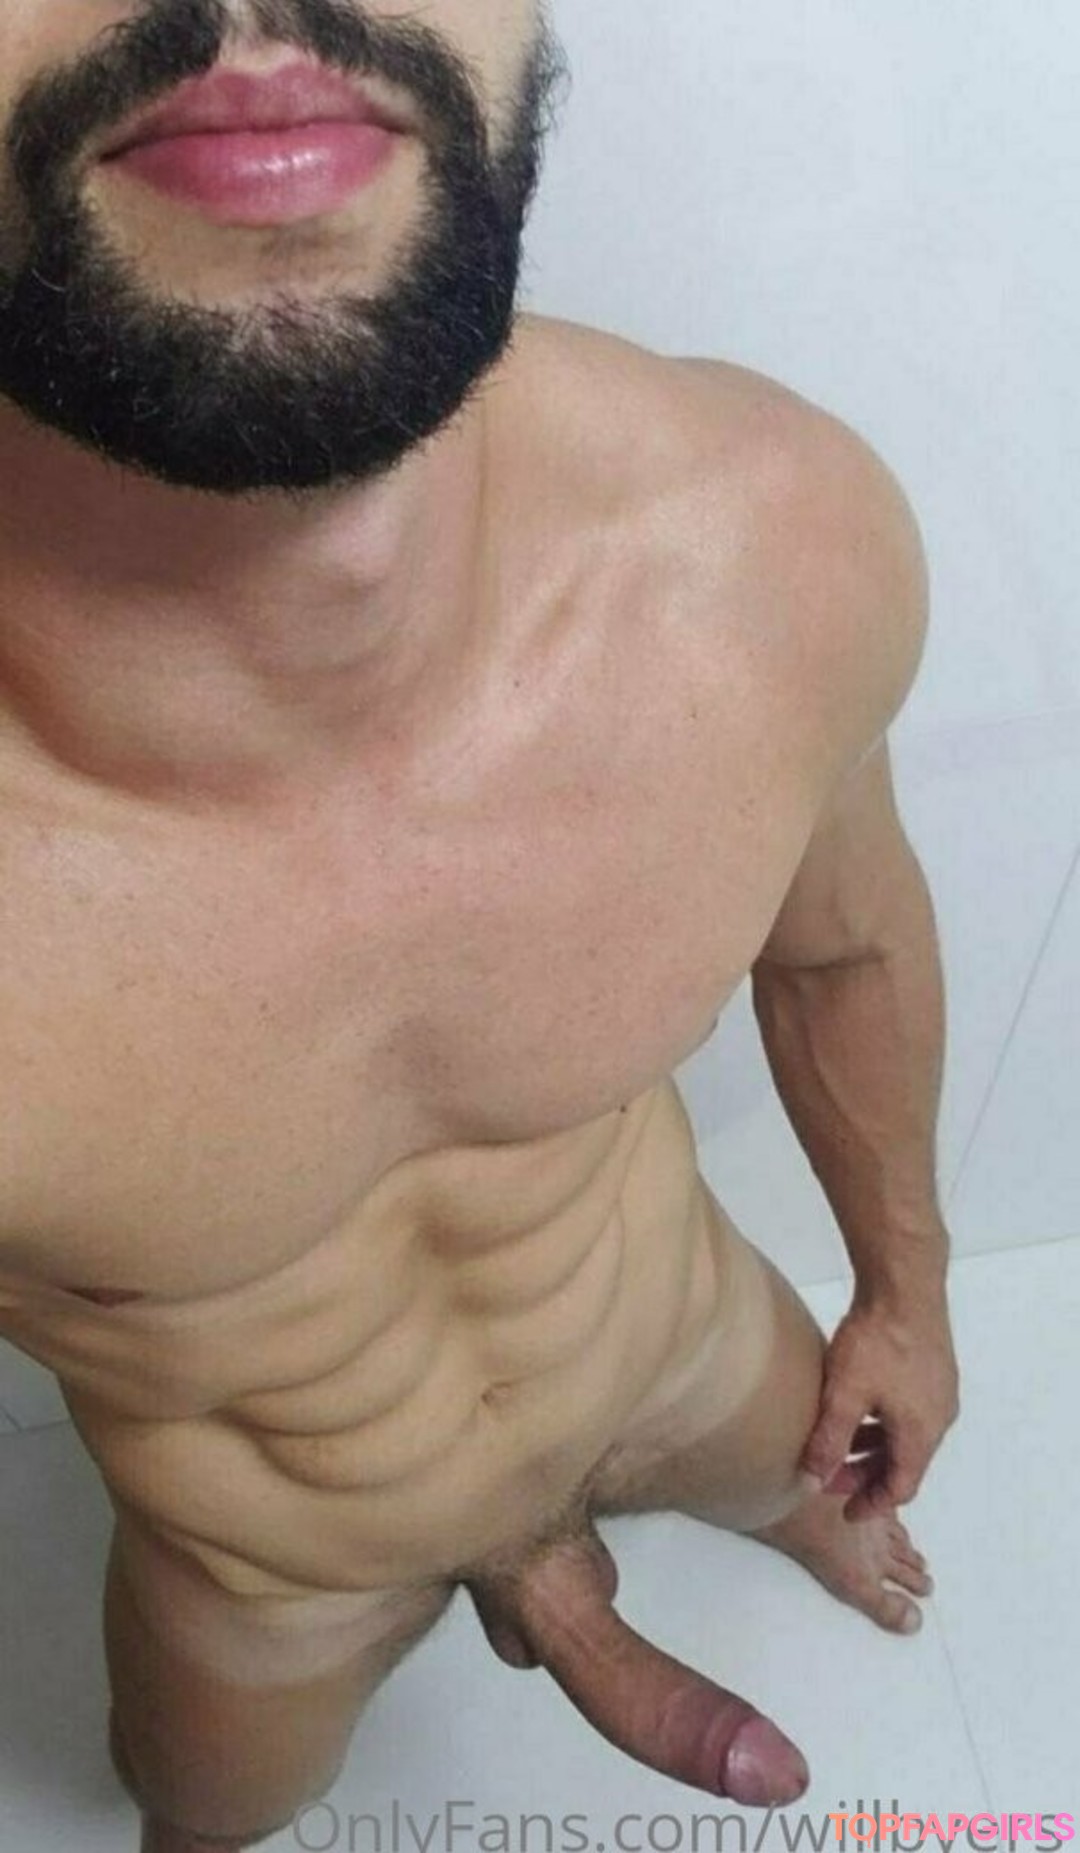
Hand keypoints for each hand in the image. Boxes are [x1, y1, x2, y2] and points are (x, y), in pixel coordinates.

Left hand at [798, 1290, 959, 1521]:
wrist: (904, 1285)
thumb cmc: (880, 1339)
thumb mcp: (844, 1395)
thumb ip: (828, 1440)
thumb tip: (812, 1478)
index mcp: (922, 1433)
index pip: (901, 1487)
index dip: (871, 1503)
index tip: (847, 1511)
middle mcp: (938, 1417)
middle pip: (904, 1462)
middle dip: (867, 1474)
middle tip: (831, 1476)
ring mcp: (938, 1391)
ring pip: (905, 1434)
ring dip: (873, 1446)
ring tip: (838, 1444)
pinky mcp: (932, 1368)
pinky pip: (909, 1410)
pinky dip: (883, 1421)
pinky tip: (858, 1407)